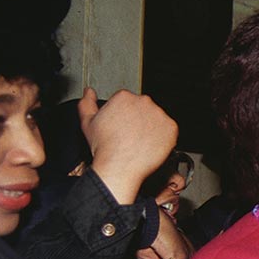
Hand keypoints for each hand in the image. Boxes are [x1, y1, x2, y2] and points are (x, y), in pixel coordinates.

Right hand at [78, 88, 177, 203]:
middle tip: (130, 136)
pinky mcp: (171, 127)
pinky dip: (163, 137)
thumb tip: (88, 92)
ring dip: (151, 128)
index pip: (128, 102)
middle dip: (139, 120)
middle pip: (143, 108)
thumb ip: (87, 103)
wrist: (120, 166)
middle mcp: (143, 102)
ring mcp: (159, 114)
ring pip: (157, 119)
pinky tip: (150, 145)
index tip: (122, 126)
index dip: (124, 116)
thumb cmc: (104, 147)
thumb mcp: (88, 122)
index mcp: (124, 97)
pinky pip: (169, 130)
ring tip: (139, 142)